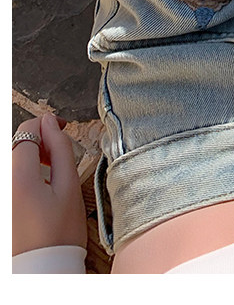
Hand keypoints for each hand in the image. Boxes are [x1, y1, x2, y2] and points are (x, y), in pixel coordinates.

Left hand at [12, 113, 87, 255]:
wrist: (43, 269)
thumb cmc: (59, 234)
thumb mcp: (69, 187)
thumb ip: (61, 149)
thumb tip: (51, 123)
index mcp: (18, 177)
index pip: (27, 132)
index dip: (46, 124)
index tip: (61, 127)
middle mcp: (2, 184)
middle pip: (15, 144)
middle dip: (37, 139)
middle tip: (58, 149)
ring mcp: (0, 195)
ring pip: (11, 159)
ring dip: (28, 154)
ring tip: (49, 166)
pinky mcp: (1, 204)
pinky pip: (9, 176)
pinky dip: (21, 170)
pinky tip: (37, 181)